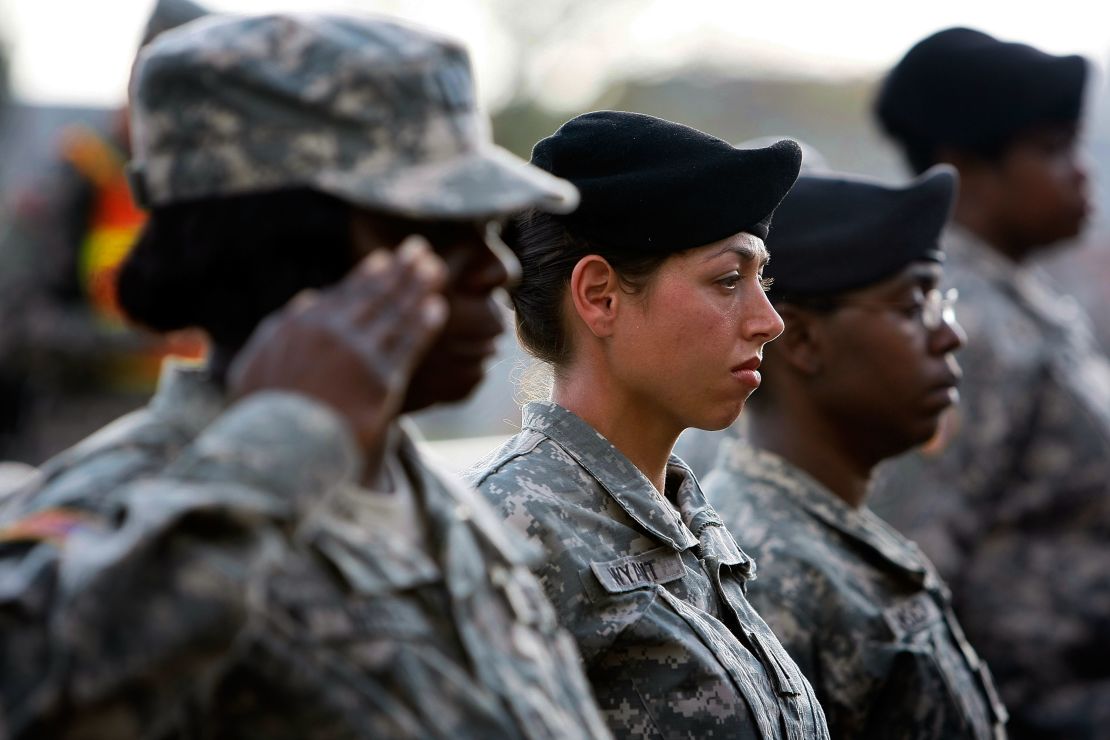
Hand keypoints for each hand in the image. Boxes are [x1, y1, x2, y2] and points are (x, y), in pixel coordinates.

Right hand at [228, 236, 446, 461]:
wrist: (282, 456)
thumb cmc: (265, 418)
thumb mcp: (255, 367)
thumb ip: (278, 330)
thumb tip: (307, 298)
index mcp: (299, 327)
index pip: (342, 294)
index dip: (367, 275)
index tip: (385, 259)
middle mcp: (329, 333)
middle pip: (373, 295)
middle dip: (399, 271)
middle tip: (420, 249)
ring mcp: (357, 354)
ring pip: (394, 313)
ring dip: (417, 288)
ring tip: (436, 270)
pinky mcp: (381, 380)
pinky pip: (407, 344)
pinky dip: (423, 323)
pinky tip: (436, 308)